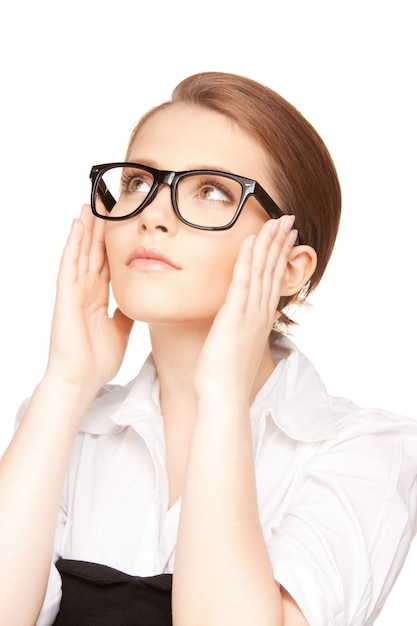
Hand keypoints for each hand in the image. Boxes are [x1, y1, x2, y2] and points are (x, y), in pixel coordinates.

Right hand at [45, 205, 133, 391]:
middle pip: (94, 252)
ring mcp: (75, 291)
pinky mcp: (66, 295)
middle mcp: (86, 290)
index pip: (108, 263)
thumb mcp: (121, 330)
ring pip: (81, 252)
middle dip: (100, 228)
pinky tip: (78, 226)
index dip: (113, 243)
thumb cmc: (97, 359)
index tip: (121, 223)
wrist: (81, 379)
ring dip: (86, 229)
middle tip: (106, 203)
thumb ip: (127, 312)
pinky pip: (69, 264)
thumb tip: (139, 300)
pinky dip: (73, 244)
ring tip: (90, 205)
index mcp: (99, 298)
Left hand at [194, 216, 297, 401]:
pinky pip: (242, 282)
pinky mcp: (234, 316)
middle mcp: (260, 313)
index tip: (287, 237)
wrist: (224, 396)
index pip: (273, 280)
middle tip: (288, 219)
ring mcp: (249, 313)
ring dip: (269, 243)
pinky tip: (251, 240)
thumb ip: (252, 329)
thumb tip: (264, 318)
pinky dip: (247, 260)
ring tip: (277, 221)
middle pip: (272, 270)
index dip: (280, 256)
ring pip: (262, 271)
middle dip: (280, 242)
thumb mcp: (243, 347)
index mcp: (261, 319)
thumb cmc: (228, 377)